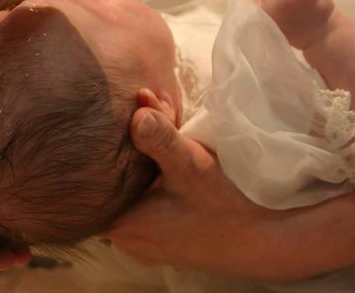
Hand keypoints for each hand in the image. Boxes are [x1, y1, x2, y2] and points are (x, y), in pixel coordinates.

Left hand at [105, 89, 285, 280]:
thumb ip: (160, 138)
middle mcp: (122, 238)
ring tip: (164, 125)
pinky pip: (144, 205)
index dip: (111, 143)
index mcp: (118, 223)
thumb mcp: (190, 165)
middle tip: (154, 111)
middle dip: (132, 145)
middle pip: (114, 181)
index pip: (96, 177)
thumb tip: (138, 112)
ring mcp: (139, 243)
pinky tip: (171, 157)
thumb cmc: (221, 206)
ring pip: (130, 191)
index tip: (130, 116)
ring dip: (145, 160)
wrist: (259, 242)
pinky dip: (154, 181)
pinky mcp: (157, 241)